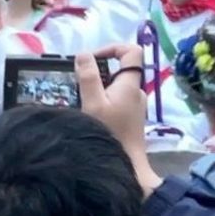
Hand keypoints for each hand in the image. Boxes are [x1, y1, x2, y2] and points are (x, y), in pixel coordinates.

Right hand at [77, 44, 157, 195]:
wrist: (127, 167)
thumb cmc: (110, 134)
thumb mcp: (93, 103)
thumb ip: (88, 77)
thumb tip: (83, 55)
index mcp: (130, 84)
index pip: (131, 51)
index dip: (112, 48)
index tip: (92, 60)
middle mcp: (136, 91)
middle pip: (119, 68)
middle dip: (98, 71)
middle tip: (78, 83)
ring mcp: (134, 105)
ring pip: (115, 85)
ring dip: (98, 88)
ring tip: (81, 100)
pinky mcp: (130, 118)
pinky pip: (115, 99)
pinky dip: (102, 100)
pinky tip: (89, 113)